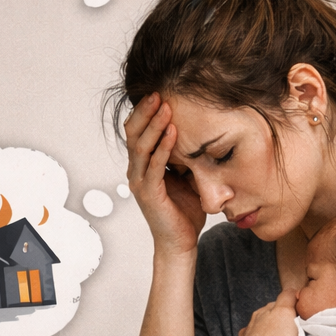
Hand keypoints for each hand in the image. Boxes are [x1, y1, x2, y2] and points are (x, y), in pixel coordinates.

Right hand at [124, 94, 204, 256]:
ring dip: (154, 124)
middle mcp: (136, 171)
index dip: (146, 112)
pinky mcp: (149, 194)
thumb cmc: (185, 212)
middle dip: (146, 111)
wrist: (180, 243)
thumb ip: (187, 156)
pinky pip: (154, 166)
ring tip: (166, 106)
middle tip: (158, 92)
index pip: (137, 131)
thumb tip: (202, 134)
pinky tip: (173, 133)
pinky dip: (163, 147)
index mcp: (143, 165)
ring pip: (141, 146)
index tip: (161, 92)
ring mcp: (140, 182)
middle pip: (133, 133)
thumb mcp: (188, 176)